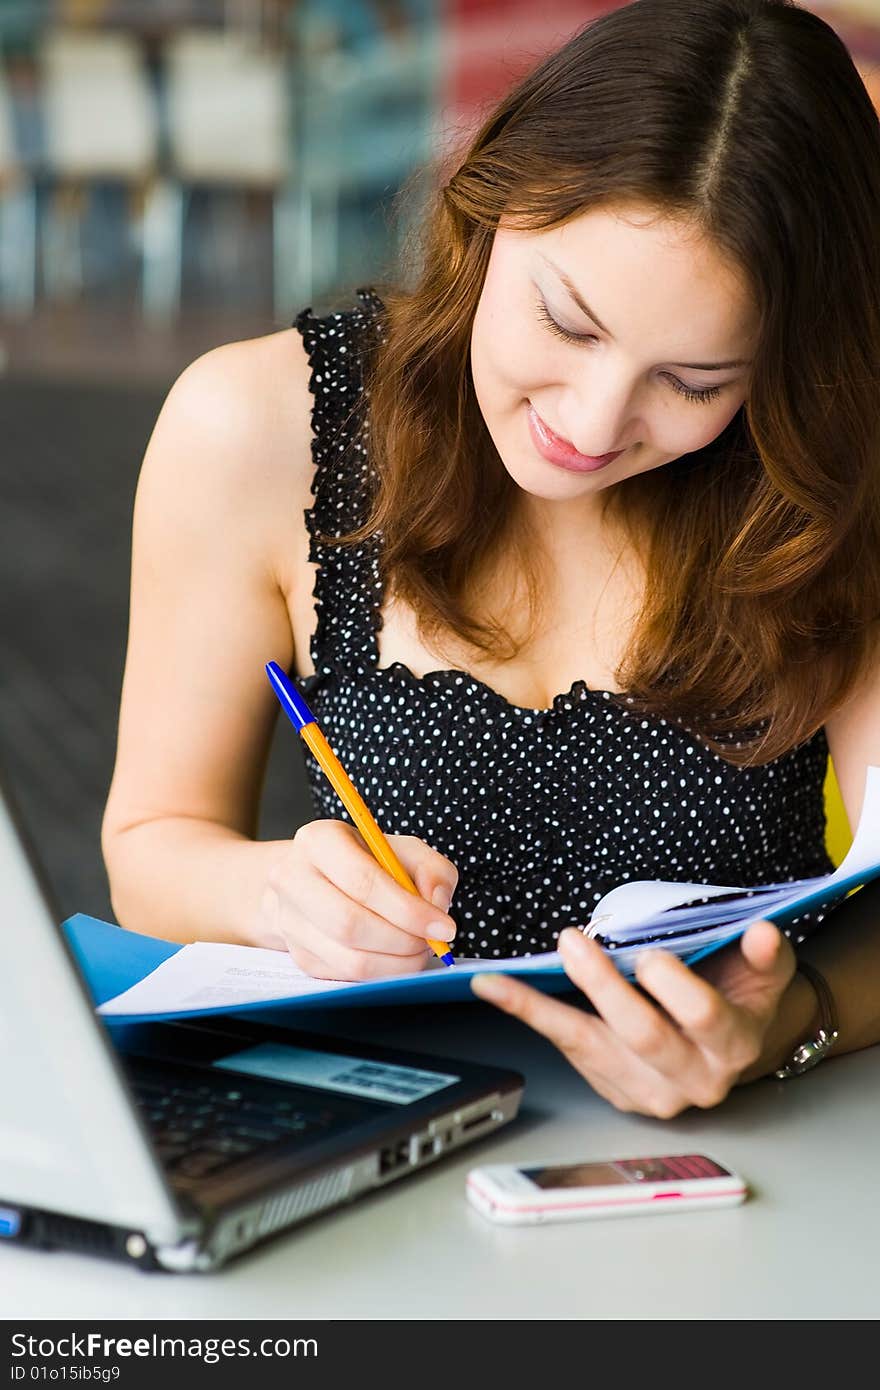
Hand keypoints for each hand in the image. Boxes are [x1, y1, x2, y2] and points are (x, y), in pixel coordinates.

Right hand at [258, 820, 457, 980]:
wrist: (318, 878)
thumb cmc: (366, 861)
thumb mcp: (404, 850)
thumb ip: (432, 870)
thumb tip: (437, 904)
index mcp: (318, 840)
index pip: (362, 881)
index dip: (408, 909)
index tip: (443, 925)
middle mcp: (293, 878)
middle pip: (349, 924)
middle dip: (402, 940)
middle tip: (432, 941)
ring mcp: (290, 921)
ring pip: (349, 959)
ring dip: (396, 963)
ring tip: (418, 950)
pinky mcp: (299, 955)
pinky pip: (346, 976)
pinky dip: (382, 973)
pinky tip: (397, 957)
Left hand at [470, 920, 795, 1116]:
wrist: (733, 1046)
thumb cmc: (742, 995)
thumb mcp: (765, 971)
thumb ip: (766, 953)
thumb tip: (762, 933)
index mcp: (733, 1045)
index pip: (705, 1019)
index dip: (676, 989)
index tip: (650, 956)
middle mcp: (693, 1078)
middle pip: (643, 1035)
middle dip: (605, 989)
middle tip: (576, 944)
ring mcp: (651, 1091)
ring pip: (591, 1048)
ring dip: (542, 1009)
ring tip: (498, 981)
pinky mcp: (615, 1090)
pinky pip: (569, 1050)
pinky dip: (530, 1016)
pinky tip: (495, 991)